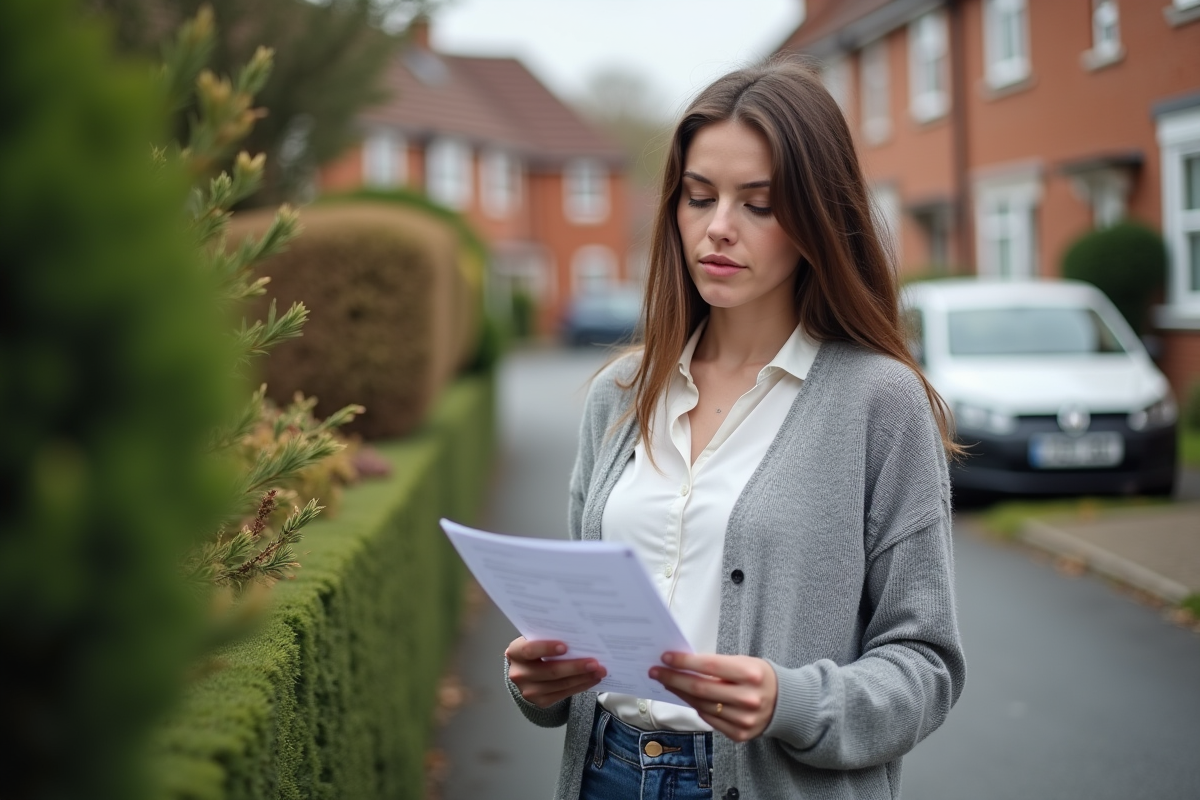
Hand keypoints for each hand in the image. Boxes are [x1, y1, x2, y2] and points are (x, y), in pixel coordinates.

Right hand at [505, 637, 606, 707]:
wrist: (526, 671)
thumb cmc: (535, 650)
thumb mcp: (535, 640)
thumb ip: (548, 637)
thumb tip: (578, 634)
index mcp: (515, 652)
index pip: (529, 650)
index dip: (546, 648)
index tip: (566, 646)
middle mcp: (519, 674)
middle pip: (550, 671)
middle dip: (575, 667)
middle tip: (595, 662)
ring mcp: (529, 691)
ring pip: (560, 684)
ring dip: (583, 678)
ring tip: (599, 671)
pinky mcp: (540, 701)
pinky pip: (564, 694)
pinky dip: (580, 686)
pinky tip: (591, 679)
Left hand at [650, 652, 776, 741]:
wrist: (786, 703)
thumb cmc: (759, 677)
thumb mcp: (744, 663)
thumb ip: (717, 665)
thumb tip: (683, 664)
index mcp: (751, 674)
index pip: (710, 667)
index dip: (685, 662)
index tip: (666, 657)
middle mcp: (748, 699)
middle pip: (701, 689)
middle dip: (674, 678)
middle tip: (656, 671)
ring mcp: (744, 720)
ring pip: (701, 706)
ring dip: (680, 693)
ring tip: (667, 682)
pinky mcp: (740, 735)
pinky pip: (709, 719)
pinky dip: (695, 707)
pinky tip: (685, 697)